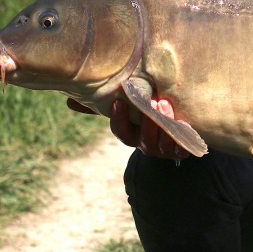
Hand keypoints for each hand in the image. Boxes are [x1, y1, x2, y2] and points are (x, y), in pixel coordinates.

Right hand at [67, 97, 189, 159]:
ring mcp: (163, 150)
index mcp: (131, 135)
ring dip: (164, 124)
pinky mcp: (181, 150)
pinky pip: (181, 148)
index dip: (119, 119)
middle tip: (152, 101)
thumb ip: (102, 105)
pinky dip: (182, 135)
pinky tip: (183, 122)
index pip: (121, 131)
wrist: (177, 133)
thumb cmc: (146, 116)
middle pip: (142, 138)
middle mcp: (145, 145)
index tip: (119, 102)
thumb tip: (69, 100)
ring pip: (162, 142)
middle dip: (147, 120)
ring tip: (165, 104)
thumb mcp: (128, 109)